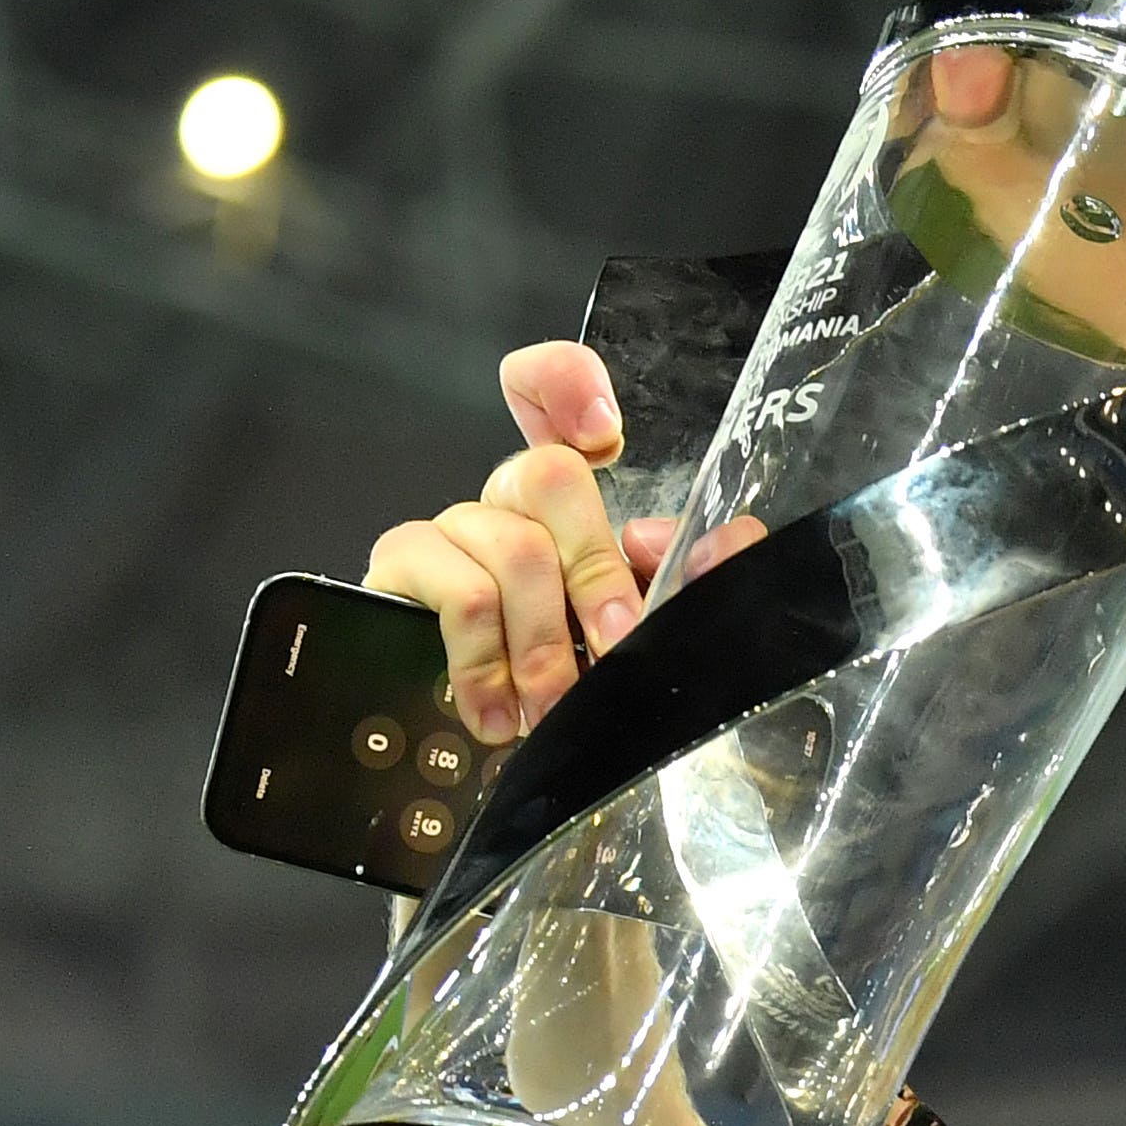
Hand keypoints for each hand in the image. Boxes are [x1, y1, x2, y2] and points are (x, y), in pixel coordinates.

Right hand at [363, 341, 755, 740]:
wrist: (501, 742)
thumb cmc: (578, 683)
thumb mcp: (649, 633)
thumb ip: (696, 583)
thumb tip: (721, 544)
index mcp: (565, 501)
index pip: (546, 391)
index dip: (565, 383)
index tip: (605, 433)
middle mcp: (507, 499)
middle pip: (552, 475)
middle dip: (596, 575)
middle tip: (613, 651)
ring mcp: (452, 529)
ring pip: (515, 549)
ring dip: (544, 643)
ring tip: (554, 709)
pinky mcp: (405, 569)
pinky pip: (461, 595)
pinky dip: (489, 662)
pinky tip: (500, 715)